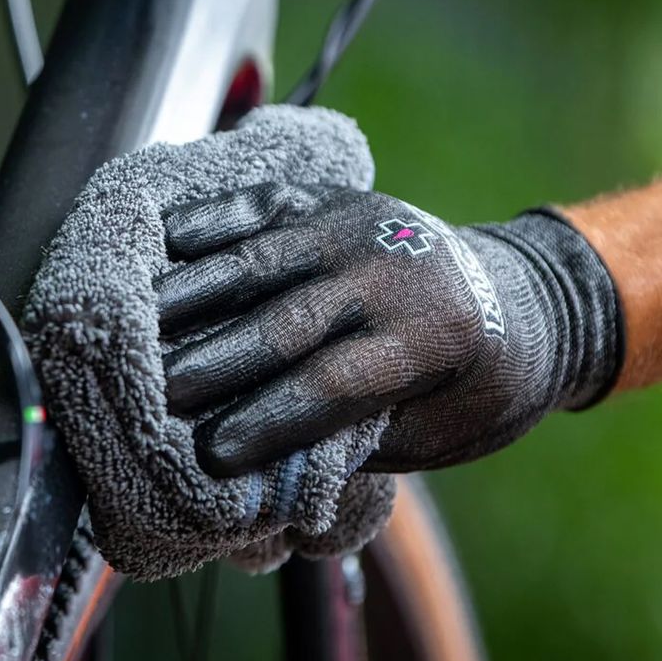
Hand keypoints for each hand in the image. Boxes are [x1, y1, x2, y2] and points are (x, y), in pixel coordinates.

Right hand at [155, 183, 623, 475]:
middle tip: (152, 396)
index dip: (266, 421)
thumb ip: (352, 439)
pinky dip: (207, 224)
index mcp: (431, 338)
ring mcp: (359, 223)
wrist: (528, 301)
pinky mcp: (334, 198)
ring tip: (133, 326)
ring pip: (259, 259)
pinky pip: (260, 206)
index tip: (211, 456)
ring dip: (191, 294)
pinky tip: (159, 243)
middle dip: (212, 362)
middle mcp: (393, 269)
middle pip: (284, 321)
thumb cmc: (476, 388)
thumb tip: (262, 462)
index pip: (330, 384)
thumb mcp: (433, 434)